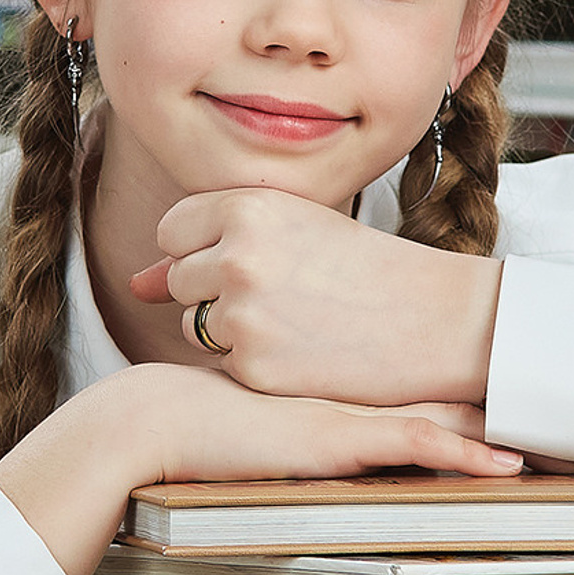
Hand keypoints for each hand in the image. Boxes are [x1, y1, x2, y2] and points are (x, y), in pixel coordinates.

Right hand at [0, 361, 519, 574]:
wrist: (156, 421)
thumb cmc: (196, 418)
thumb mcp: (260, 410)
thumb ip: (294, 412)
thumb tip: (312, 416)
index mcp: (344, 383)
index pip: (423, 370)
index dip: (476, 373)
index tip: (530, 380)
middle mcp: (354, 389)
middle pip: (449, 381)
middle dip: (510, 391)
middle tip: (573, 401)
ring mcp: (351, 411)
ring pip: (447, 411)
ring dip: (506, 427)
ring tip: (567, 445)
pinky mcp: (339, 440)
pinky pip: (417, 445)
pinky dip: (466, 456)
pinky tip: (509, 467)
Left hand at [129, 187, 502, 407]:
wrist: (437, 318)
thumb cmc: (369, 268)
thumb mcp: (293, 233)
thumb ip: (210, 249)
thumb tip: (136, 284)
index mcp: (247, 206)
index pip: (173, 230)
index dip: (205, 249)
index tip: (249, 260)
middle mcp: (236, 255)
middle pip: (181, 281)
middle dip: (216, 292)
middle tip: (284, 294)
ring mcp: (243, 315)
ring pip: (196, 326)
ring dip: (232, 330)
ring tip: (298, 320)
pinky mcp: (256, 367)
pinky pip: (224, 366)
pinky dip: (256, 365)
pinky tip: (305, 352)